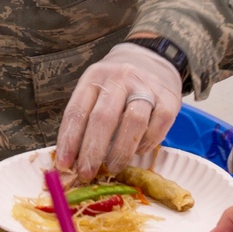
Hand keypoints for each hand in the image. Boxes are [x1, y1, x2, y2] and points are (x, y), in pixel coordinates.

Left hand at [55, 42, 182, 182]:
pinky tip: (138, 152)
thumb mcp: (96, 88)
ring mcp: (146, 87)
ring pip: (133, 123)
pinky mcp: (169, 99)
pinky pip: (157, 126)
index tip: (63, 164)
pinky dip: (146, 144)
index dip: (69, 141)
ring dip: (120, 152)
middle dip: (93, 151)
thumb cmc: (118, 83)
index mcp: (94, 77)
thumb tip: (72, 158)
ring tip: (112, 168)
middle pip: (103, 118)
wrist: (153, 58)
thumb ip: (85, 117)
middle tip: (86, 174)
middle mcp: (120, 78)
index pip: (77, 111)